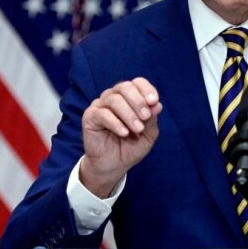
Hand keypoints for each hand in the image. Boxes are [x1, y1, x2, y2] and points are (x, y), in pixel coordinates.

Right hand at [80, 77, 162, 197]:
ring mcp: (100, 106)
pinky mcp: (90, 117)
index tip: (154, 101)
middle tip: (145, 117)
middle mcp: (114, 97)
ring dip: (129, 114)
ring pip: (114, 99)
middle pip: (125, 87)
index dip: (147, 89)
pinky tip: (124, 133)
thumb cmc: (131, 146)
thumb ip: (152, 119)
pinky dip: (116, 123)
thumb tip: (157, 105)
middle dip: (138, 101)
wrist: (114, 165)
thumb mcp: (148, 134)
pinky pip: (102, 114)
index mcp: (130, 97)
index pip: (138, 83)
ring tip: (137, 129)